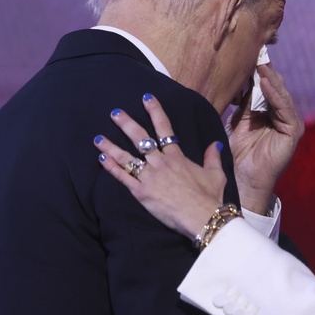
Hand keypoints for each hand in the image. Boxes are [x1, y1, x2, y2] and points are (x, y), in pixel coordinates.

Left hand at [94, 95, 225, 238]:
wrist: (202, 217)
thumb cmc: (209, 197)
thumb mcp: (215, 174)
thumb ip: (213, 157)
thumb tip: (214, 144)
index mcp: (177, 156)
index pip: (165, 128)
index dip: (155, 111)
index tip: (146, 98)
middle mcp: (161, 162)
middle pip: (140, 138)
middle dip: (126, 123)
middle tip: (114, 113)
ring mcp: (149, 177)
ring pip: (126, 157)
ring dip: (111, 146)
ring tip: (98, 137)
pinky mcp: (142, 192)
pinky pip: (123, 177)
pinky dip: (112, 168)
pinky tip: (102, 159)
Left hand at [227, 63, 303, 214]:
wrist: (242, 178)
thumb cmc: (237, 152)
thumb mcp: (238, 119)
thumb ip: (244, 100)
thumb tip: (242, 75)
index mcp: (270, 112)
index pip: (266, 86)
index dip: (258, 70)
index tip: (248, 52)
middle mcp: (283, 115)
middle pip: (275, 87)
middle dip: (264, 70)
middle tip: (255, 50)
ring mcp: (290, 123)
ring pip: (281, 94)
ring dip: (270, 78)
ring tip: (260, 63)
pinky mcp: (293, 131)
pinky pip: (284, 108)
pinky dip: (275, 94)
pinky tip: (266, 82)